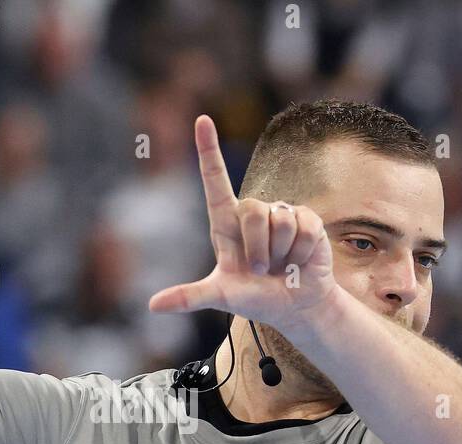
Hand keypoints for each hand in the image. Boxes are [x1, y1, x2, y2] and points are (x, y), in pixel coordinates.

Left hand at [148, 115, 338, 331]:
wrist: (296, 306)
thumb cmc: (255, 298)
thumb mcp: (221, 297)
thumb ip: (190, 297)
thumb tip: (154, 306)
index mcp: (226, 224)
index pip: (215, 180)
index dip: (209, 150)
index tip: (202, 120)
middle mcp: (251, 213)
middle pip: (252, 212)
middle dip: (259, 249)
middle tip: (262, 270)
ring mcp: (281, 214)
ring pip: (280, 220)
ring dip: (281, 253)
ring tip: (282, 265)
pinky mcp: (308, 219)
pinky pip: (304, 227)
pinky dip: (301, 252)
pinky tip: (300, 260)